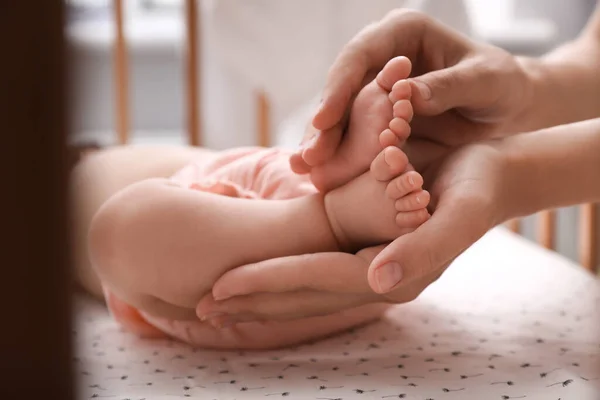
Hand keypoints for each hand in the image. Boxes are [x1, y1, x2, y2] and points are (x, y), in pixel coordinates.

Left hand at [198, 142, 510, 322]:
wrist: (496, 174)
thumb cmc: (478, 185)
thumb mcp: (459, 211)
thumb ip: (423, 249)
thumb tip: (380, 281)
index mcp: (395, 272)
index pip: (317, 281)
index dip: (267, 284)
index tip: (217, 289)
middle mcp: (380, 279)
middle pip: (304, 296)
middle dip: (252, 301)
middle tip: (199, 308)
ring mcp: (375, 272)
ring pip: (306, 292)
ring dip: (261, 297)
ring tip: (219, 303)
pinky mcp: (371, 257)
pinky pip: (318, 275)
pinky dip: (282, 279)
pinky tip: (259, 278)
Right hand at [291, 10, 533, 178]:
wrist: (508, 107)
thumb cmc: (503, 86)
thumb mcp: (485, 82)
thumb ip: (449, 86)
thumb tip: (407, 94)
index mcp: (404, 33)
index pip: (361, 55)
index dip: (338, 87)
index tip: (324, 120)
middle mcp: (383, 57)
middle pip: (342, 87)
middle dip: (323, 122)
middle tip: (307, 156)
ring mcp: (378, 86)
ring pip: (341, 113)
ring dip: (323, 142)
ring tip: (305, 170)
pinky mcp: (379, 114)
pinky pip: (353, 132)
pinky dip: (339, 153)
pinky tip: (323, 175)